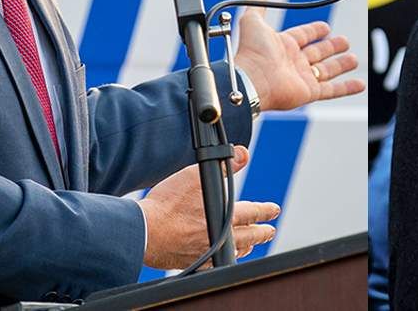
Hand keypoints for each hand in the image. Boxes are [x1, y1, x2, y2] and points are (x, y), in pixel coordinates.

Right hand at [137, 146, 279, 268]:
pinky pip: (216, 263)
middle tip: (270, 230)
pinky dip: (225, 258)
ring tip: (250, 243)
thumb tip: (243, 154)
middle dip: (262, 233)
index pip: (253, 213)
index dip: (266, 210)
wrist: (143, 231)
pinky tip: (223, 255)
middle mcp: (219, 238)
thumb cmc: (167, 204)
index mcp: (225, 217)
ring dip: (246, 246)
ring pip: (234, 252)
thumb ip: (224, 165)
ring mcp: (207, 254)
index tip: (274, 209)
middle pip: (249, 236)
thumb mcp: (195, 176)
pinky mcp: (192, 263)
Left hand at [233, 0, 362, 111]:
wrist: (252, 80)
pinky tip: (360, 85)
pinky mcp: (309, 92)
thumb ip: (257, 4)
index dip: (315, 30)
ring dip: (341, 65)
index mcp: (282, 45)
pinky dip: (347, 88)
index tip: (326, 27)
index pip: (303, 35)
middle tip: (345, 41)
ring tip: (354, 59)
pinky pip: (332, 90)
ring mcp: (302, 78)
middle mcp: (293, 62)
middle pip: (318, 53)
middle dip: (332, 47)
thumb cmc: (251, 52)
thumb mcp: (253, 21)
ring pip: (327, 71)